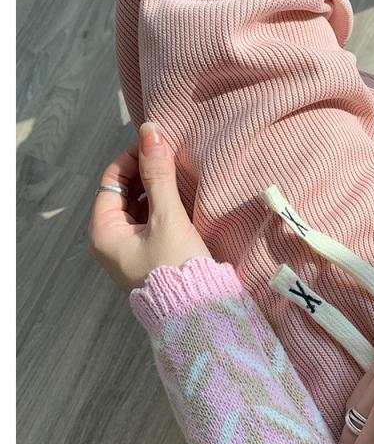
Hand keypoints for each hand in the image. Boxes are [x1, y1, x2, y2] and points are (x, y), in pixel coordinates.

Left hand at [88, 122, 211, 291]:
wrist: (199, 312)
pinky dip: (161, 206)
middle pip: (123, 192)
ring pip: (138, 206)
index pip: (111, 180)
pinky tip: (180, 198)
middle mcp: (110, 242)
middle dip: (145, 171)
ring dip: (155, 187)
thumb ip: (158, 174)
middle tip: (170, 155)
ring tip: (178, 174)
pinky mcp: (148, 257)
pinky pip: (149, 221)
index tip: (158, 143)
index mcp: (103, 233)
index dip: (132, 157)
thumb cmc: (177, 267)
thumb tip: (151, 131)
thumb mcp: (167, 217)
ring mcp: (129, 251)